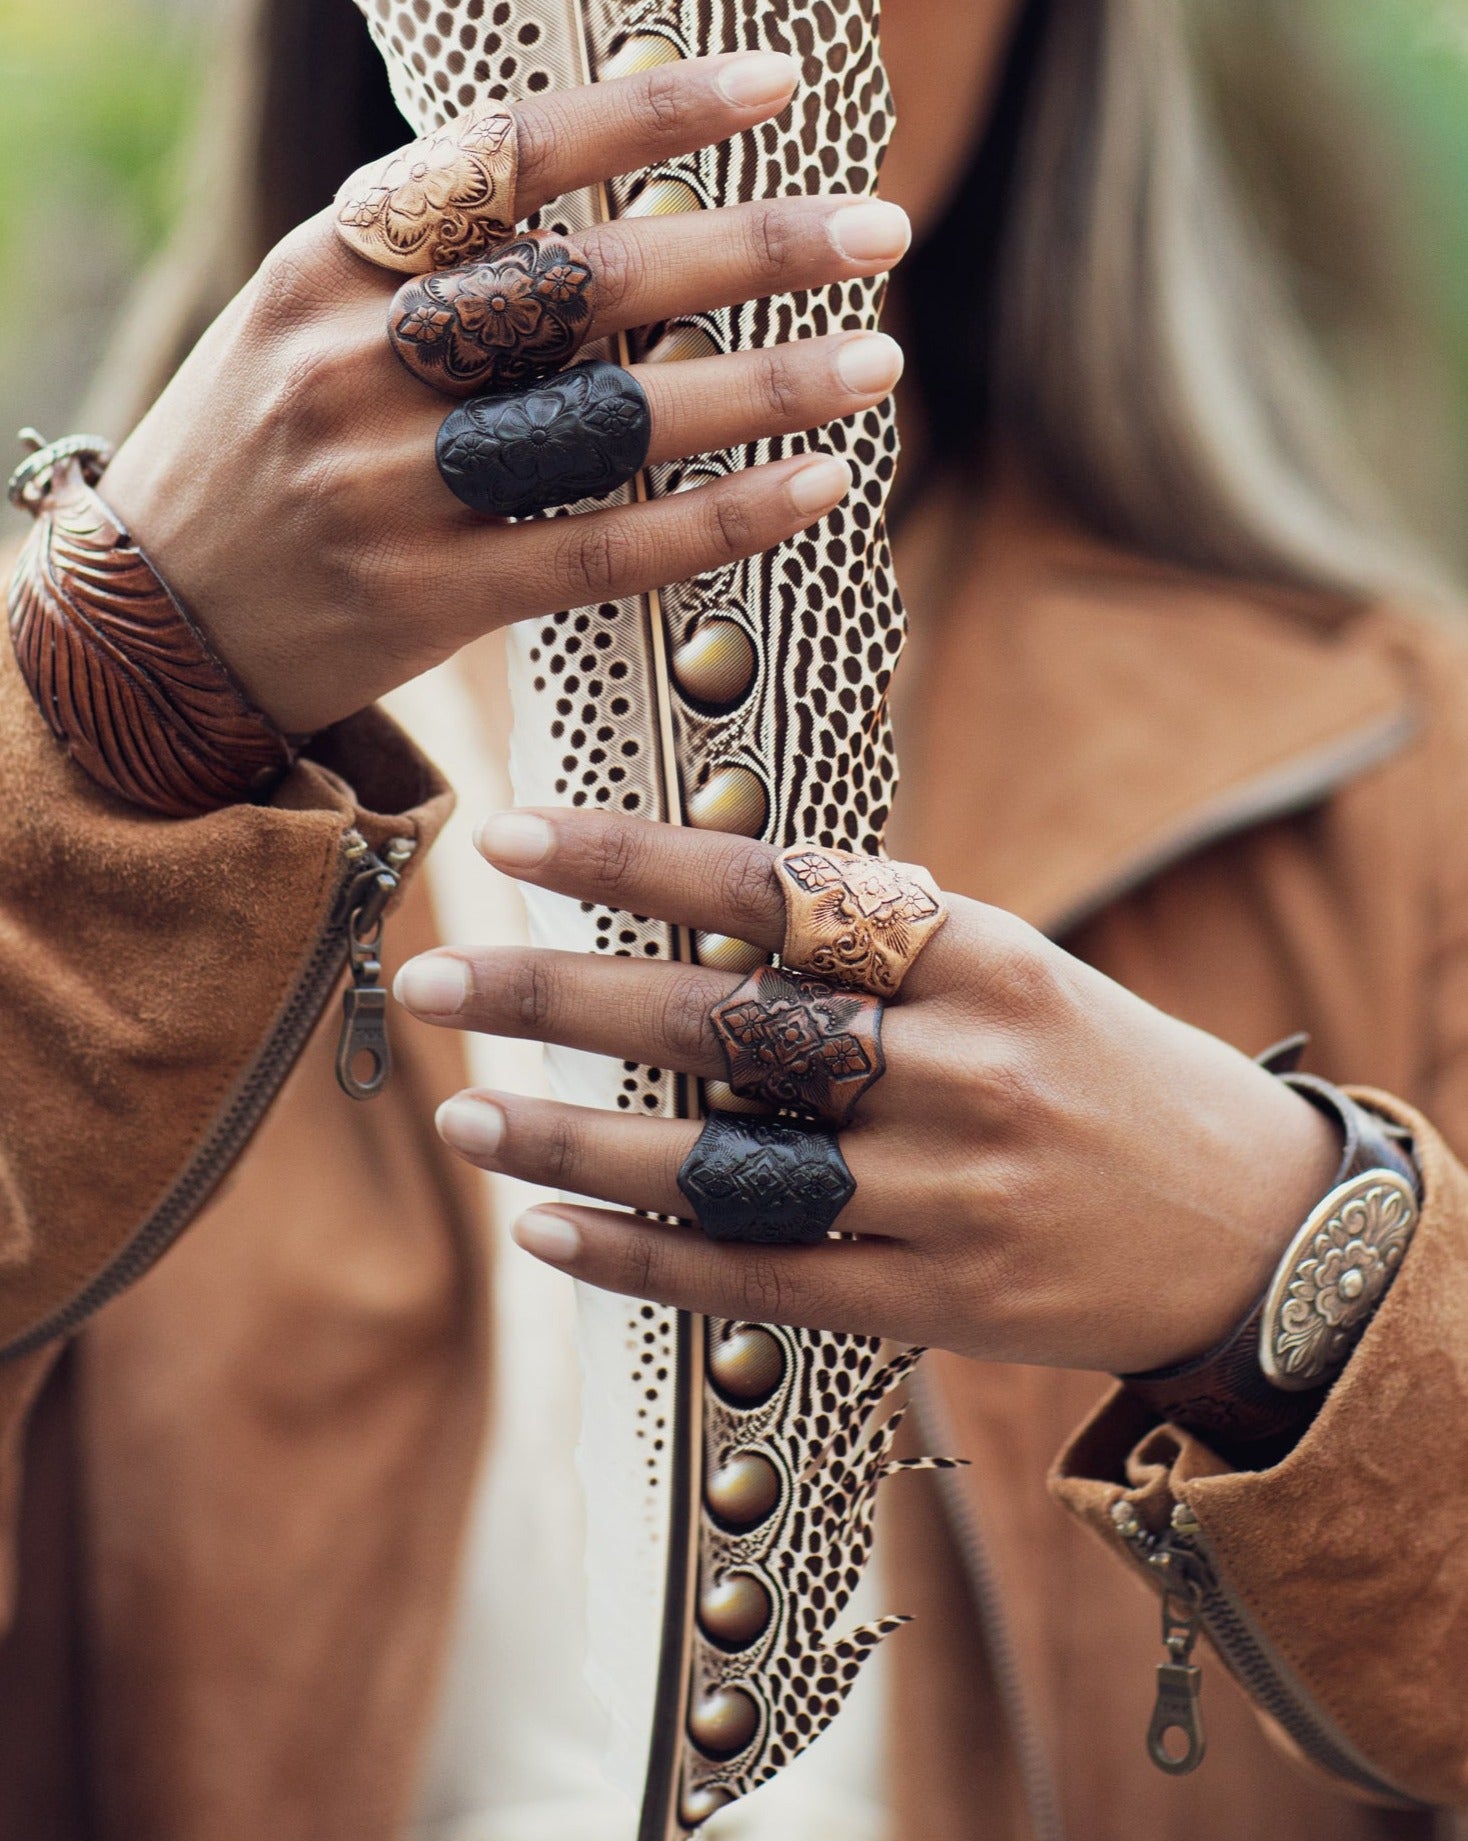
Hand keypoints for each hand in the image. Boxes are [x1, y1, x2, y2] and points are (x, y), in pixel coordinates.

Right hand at [98, 54, 909, 733]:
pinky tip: (812, 482)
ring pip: (609, 419)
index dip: (648, 114)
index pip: (506, 157)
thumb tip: (607, 215)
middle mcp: (352, 359)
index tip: (771, 89)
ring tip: (877, 361)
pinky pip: (601, 548)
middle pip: (584, 282)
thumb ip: (430, 270)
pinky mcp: (426, 598)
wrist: (148, 629)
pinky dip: (717, 517)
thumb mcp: (303, 322)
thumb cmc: (257, 457)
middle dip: (748, 248)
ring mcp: (386, 484)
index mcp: (324, 261)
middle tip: (879, 228)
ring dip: (761, 385)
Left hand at [393, 810, 1341, 1373]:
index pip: (780, 893)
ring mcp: (948, 1195)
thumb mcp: (1022, 970)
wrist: (1253, 1228)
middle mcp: (964, 1070)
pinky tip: (549, 1234)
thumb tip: (711, 900)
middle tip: (432, 980)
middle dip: (559, 1002)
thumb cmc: (1109, 1072)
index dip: (633, 864)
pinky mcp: (937, 1300)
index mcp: (987, 958)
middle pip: (725, 1028)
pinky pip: (761, 1281)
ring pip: (724, 1168)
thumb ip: (884, 941)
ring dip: (576, 1147)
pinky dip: (643, 1261)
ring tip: (465, 1120)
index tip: (512, 838)